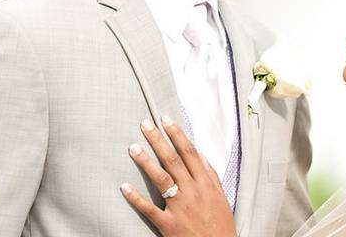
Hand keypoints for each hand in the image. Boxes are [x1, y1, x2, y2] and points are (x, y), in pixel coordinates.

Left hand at [121, 116, 235, 236]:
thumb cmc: (220, 224)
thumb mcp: (221, 196)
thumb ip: (210, 175)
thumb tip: (199, 154)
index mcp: (205, 183)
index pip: (189, 153)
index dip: (177, 135)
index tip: (166, 120)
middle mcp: (192, 192)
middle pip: (173, 160)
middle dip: (158, 141)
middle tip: (145, 125)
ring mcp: (180, 208)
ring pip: (161, 179)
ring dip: (146, 162)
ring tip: (133, 148)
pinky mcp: (168, 225)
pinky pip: (150, 209)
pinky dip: (137, 198)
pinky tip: (125, 186)